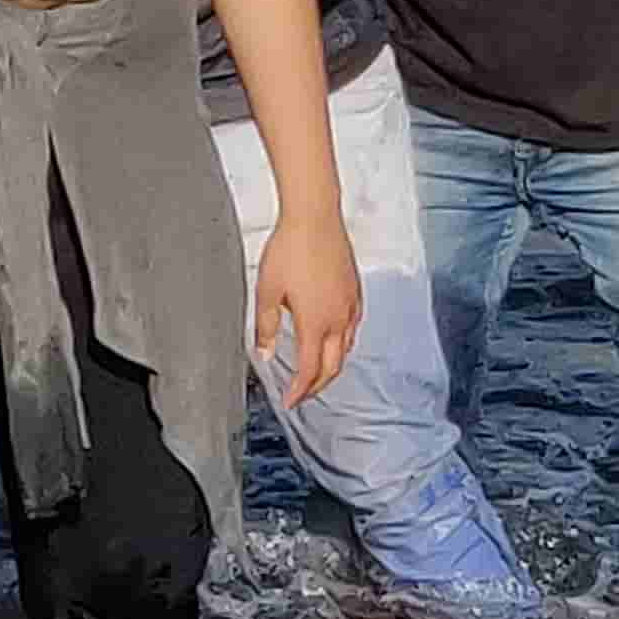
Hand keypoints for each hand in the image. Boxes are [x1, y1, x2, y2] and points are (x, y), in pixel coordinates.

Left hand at [251, 209, 359, 400]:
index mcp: (315, 323)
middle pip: (333, 367)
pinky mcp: (355, 292)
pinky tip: (331, 339)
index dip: (300, 391)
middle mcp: (338, 319)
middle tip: (302, 394)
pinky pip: (352, 328)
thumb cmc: (290, 249)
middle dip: (317, 386)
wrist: (315, 217)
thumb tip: (263, 353)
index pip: (310, 370)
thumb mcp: (267, 291)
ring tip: (315, 371)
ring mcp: (350, 305)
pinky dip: (341, 344)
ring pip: (345, 349)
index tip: (290, 401)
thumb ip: (265, 326)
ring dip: (331, 366)